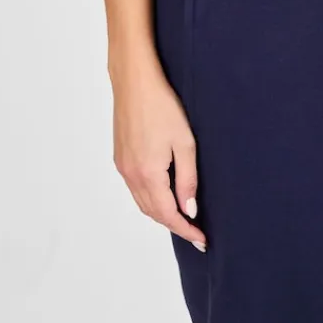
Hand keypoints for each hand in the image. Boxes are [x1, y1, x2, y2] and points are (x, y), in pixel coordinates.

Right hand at [112, 58, 207, 250]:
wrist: (135, 82)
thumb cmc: (162, 106)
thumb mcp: (184, 142)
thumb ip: (187, 179)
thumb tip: (189, 209)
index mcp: (148, 174)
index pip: (168, 214)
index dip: (186, 230)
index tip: (201, 240)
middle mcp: (131, 175)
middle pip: (153, 212)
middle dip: (174, 225)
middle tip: (195, 232)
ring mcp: (123, 166)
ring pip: (142, 202)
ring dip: (161, 213)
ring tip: (182, 217)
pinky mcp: (120, 157)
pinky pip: (135, 188)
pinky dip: (150, 198)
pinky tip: (163, 194)